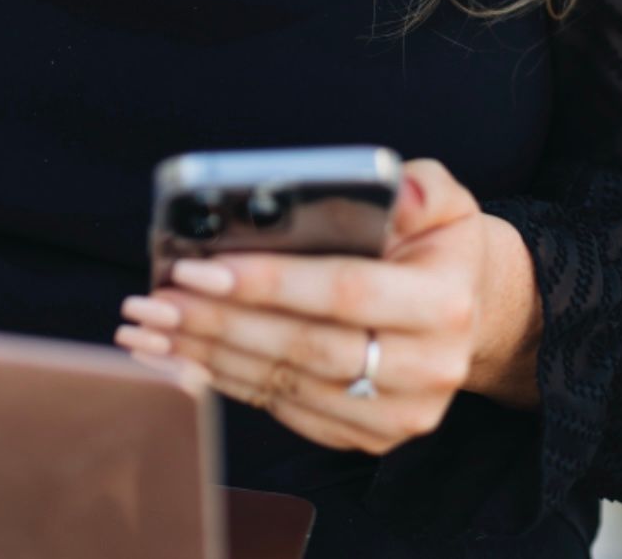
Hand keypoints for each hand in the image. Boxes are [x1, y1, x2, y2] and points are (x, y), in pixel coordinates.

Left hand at [114, 159, 519, 454]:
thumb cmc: (437, 242)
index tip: (202, 266)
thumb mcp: (443, 199)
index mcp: (444, 302)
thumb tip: (393, 188)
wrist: (470, 309)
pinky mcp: (370, 436)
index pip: (344, 291)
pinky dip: (229, 381)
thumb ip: (421, 186)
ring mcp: (399, 413)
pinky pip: (287, 408)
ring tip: (151, 326)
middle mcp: (427, 367)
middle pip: (305, 345)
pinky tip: (183, 356)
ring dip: (210, 354)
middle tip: (156, 299)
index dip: (270, 281)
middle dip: (221, 321)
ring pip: (288, 383)